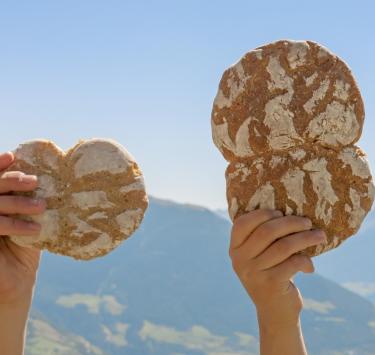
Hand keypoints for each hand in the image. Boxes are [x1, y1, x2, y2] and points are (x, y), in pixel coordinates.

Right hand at [0, 152, 45, 304]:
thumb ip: (32, 203)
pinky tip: (34, 229)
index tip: (13, 156)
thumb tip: (56, 180)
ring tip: (42, 206)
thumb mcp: (29, 222)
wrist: (17, 284)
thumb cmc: (25, 250)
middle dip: (11, 180)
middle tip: (34, 181)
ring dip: (17, 202)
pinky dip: (14, 224)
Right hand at [229, 209, 325, 328]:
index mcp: (234, 249)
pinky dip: (306, 261)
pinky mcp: (271, 284)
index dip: (262, 214)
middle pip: (267, 231)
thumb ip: (262, 238)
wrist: (274, 312)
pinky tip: (310, 267)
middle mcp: (240, 260)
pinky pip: (294, 263)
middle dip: (291, 223)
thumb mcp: (258, 257)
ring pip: (284, 246)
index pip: (242, 223)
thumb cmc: (270, 274)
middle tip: (307, 222)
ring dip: (305, 238)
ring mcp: (254, 273)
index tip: (280, 213)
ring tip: (319, 236)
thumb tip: (287, 211)